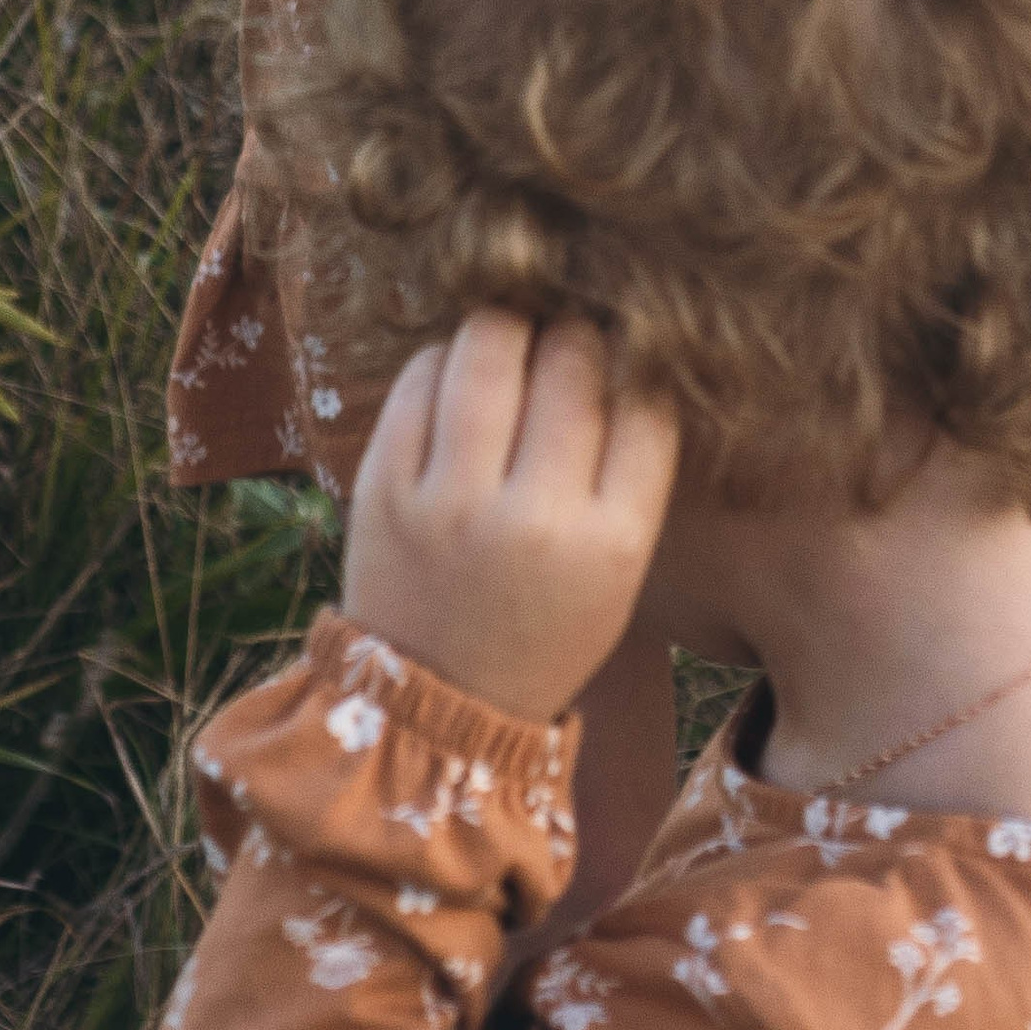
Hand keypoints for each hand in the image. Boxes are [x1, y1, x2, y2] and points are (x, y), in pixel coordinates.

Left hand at [344, 316, 680, 722]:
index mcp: (612, 543)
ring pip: (490, 345)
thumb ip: (630, 466)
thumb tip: (630, 343)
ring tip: (516, 333)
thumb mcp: (618, 569)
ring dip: (510, 322)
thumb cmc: (542, 624)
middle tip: (569, 336)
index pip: (647, 399)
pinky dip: (447, 356)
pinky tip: (460, 372)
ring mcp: (450, 501)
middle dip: (577, 330)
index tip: (628, 350)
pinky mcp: (383, 487)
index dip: (640, 356)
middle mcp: (534, 518)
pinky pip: (420, 377)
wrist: (432, 708)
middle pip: (571, 359)